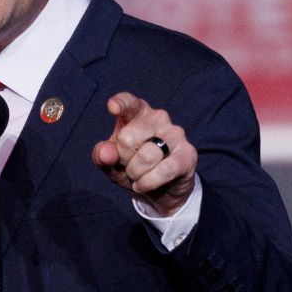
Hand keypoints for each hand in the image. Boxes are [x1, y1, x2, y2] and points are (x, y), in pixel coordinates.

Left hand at [91, 92, 197, 215]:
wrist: (161, 189)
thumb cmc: (133, 166)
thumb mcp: (112, 163)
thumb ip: (103, 155)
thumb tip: (105, 153)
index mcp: (137, 112)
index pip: (129, 103)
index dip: (121, 104)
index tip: (112, 107)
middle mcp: (158, 117)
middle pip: (127, 138)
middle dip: (123, 159)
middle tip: (129, 164)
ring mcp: (175, 133)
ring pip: (146, 156)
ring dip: (136, 174)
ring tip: (138, 175)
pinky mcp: (188, 153)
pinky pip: (164, 170)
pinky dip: (148, 182)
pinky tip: (143, 185)